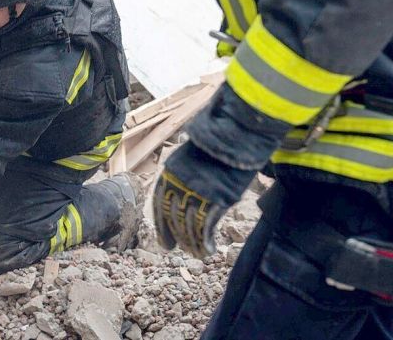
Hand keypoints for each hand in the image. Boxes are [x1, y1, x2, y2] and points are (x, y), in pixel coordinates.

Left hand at [152, 141, 254, 257]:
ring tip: (199, 253)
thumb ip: (184, 179)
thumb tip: (181, 196)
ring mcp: (196, 196)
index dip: (163, 229)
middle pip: (175, 220)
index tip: (165, 244)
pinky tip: (209, 251)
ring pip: (190, 228)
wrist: (232, 138)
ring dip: (194, 244)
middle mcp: (178, 188)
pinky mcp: (214, 203)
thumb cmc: (214, 148)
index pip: (160, 208)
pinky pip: (205, 230)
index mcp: (168, 177)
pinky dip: (206, 243)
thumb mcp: (190, 161)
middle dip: (179, 238)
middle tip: (185, 250)